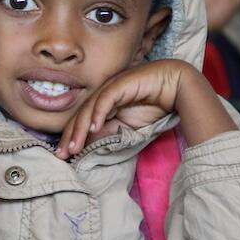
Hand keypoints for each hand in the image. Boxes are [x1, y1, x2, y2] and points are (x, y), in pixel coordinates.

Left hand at [56, 59, 234, 158]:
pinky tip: (93, 127)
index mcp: (104, 103)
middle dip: (70, 136)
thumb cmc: (155, 106)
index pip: (83, 121)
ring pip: (89, 108)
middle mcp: (104, 93)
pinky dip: (98, 113)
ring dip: (80, 129)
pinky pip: (106, 99)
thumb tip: (88, 145)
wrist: (178, 88)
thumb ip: (109, 133)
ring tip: (74, 147)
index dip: (72, 138)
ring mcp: (111, 87)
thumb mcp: (128, 127)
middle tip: (61, 154)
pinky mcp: (121, 83)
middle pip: (81, 115)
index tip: (63, 155)